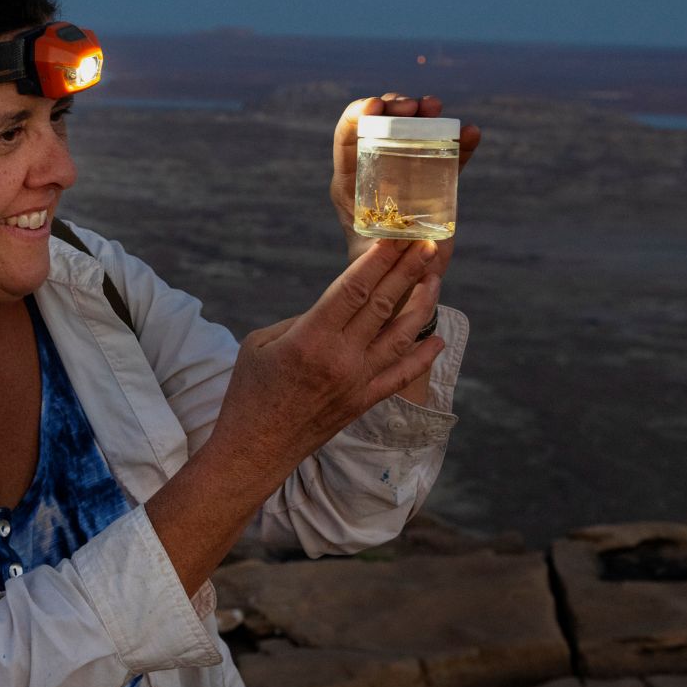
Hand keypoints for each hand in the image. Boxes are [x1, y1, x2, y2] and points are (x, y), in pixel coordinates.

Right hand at [206, 238, 444, 481]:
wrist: (255, 449)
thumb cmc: (250, 391)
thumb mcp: (261, 343)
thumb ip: (301, 320)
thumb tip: (335, 310)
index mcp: (310, 338)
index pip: (353, 289)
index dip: (378, 260)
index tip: (396, 237)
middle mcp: (341, 358)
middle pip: (383, 305)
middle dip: (407, 270)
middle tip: (427, 244)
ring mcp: (357, 382)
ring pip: (400, 336)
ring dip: (421, 304)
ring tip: (434, 278)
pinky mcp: (364, 402)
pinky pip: (401, 375)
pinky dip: (422, 357)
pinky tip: (436, 339)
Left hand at [331, 93, 481, 271]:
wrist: (402, 283)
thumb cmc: (378, 272)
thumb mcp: (369, 256)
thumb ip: (378, 245)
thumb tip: (396, 234)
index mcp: (350, 182)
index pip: (347, 137)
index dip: (357, 114)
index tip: (376, 106)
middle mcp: (376, 170)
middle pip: (381, 125)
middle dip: (395, 106)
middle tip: (413, 106)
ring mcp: (406, 172)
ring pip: (413, 132)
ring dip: (425, 115)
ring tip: (435, 106)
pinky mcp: (433, 181)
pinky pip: (446, 155)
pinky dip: (460, 142)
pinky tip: (472, 132)